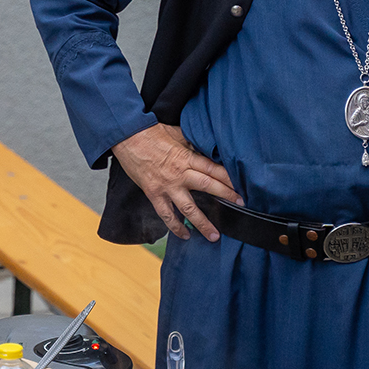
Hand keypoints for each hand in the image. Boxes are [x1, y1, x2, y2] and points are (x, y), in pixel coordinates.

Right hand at [109, 123, 237, 240]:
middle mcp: (180, 174)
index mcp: (187, 158)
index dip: (229, 179)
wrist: (127, 137)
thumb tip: (205, 149)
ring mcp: (167, 186)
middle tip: (241, 206)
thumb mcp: (177, 134)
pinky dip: (175, 227)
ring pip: (189, 208)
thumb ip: (192, 145)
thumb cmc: (152, 133)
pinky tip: (185, 235)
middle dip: (226, 197)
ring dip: (203, 223)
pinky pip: (166, 215)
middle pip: (208, 187)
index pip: (214, 170)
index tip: (240, 186)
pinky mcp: (154, 194)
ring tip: (214, 235)